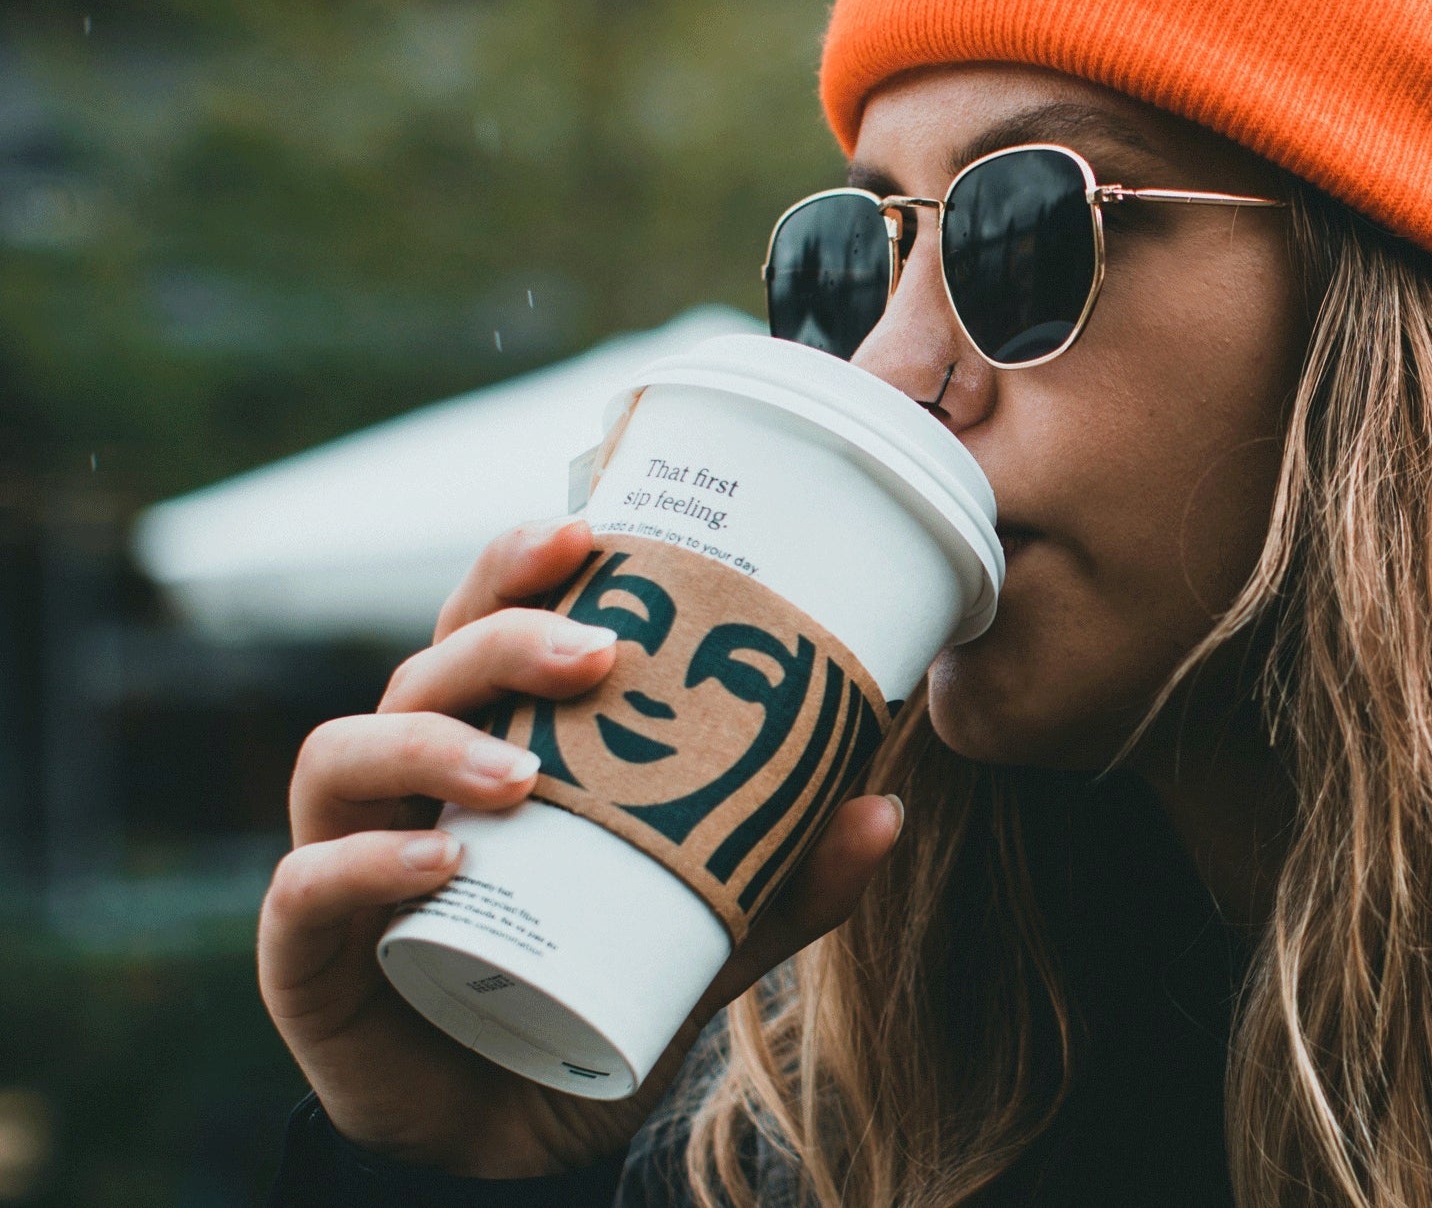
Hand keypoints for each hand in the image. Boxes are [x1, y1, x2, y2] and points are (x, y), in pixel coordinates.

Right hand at [256, 517, 903, 1176]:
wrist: (515, 1142)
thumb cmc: (591, 1001)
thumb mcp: (705, 942)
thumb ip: (784, 884)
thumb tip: (884, 807)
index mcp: (483, 750)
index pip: (482, 629)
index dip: (516, 567)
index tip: (590, 530)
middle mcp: (402, 786)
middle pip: (423, 670)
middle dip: (502, 638)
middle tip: (600, 653)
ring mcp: (344, 861)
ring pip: (342, 754)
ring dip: (432, 741)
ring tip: (522, 773)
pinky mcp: (306, 959)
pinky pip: (309, 888)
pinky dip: (364, 863)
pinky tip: (439, 859)